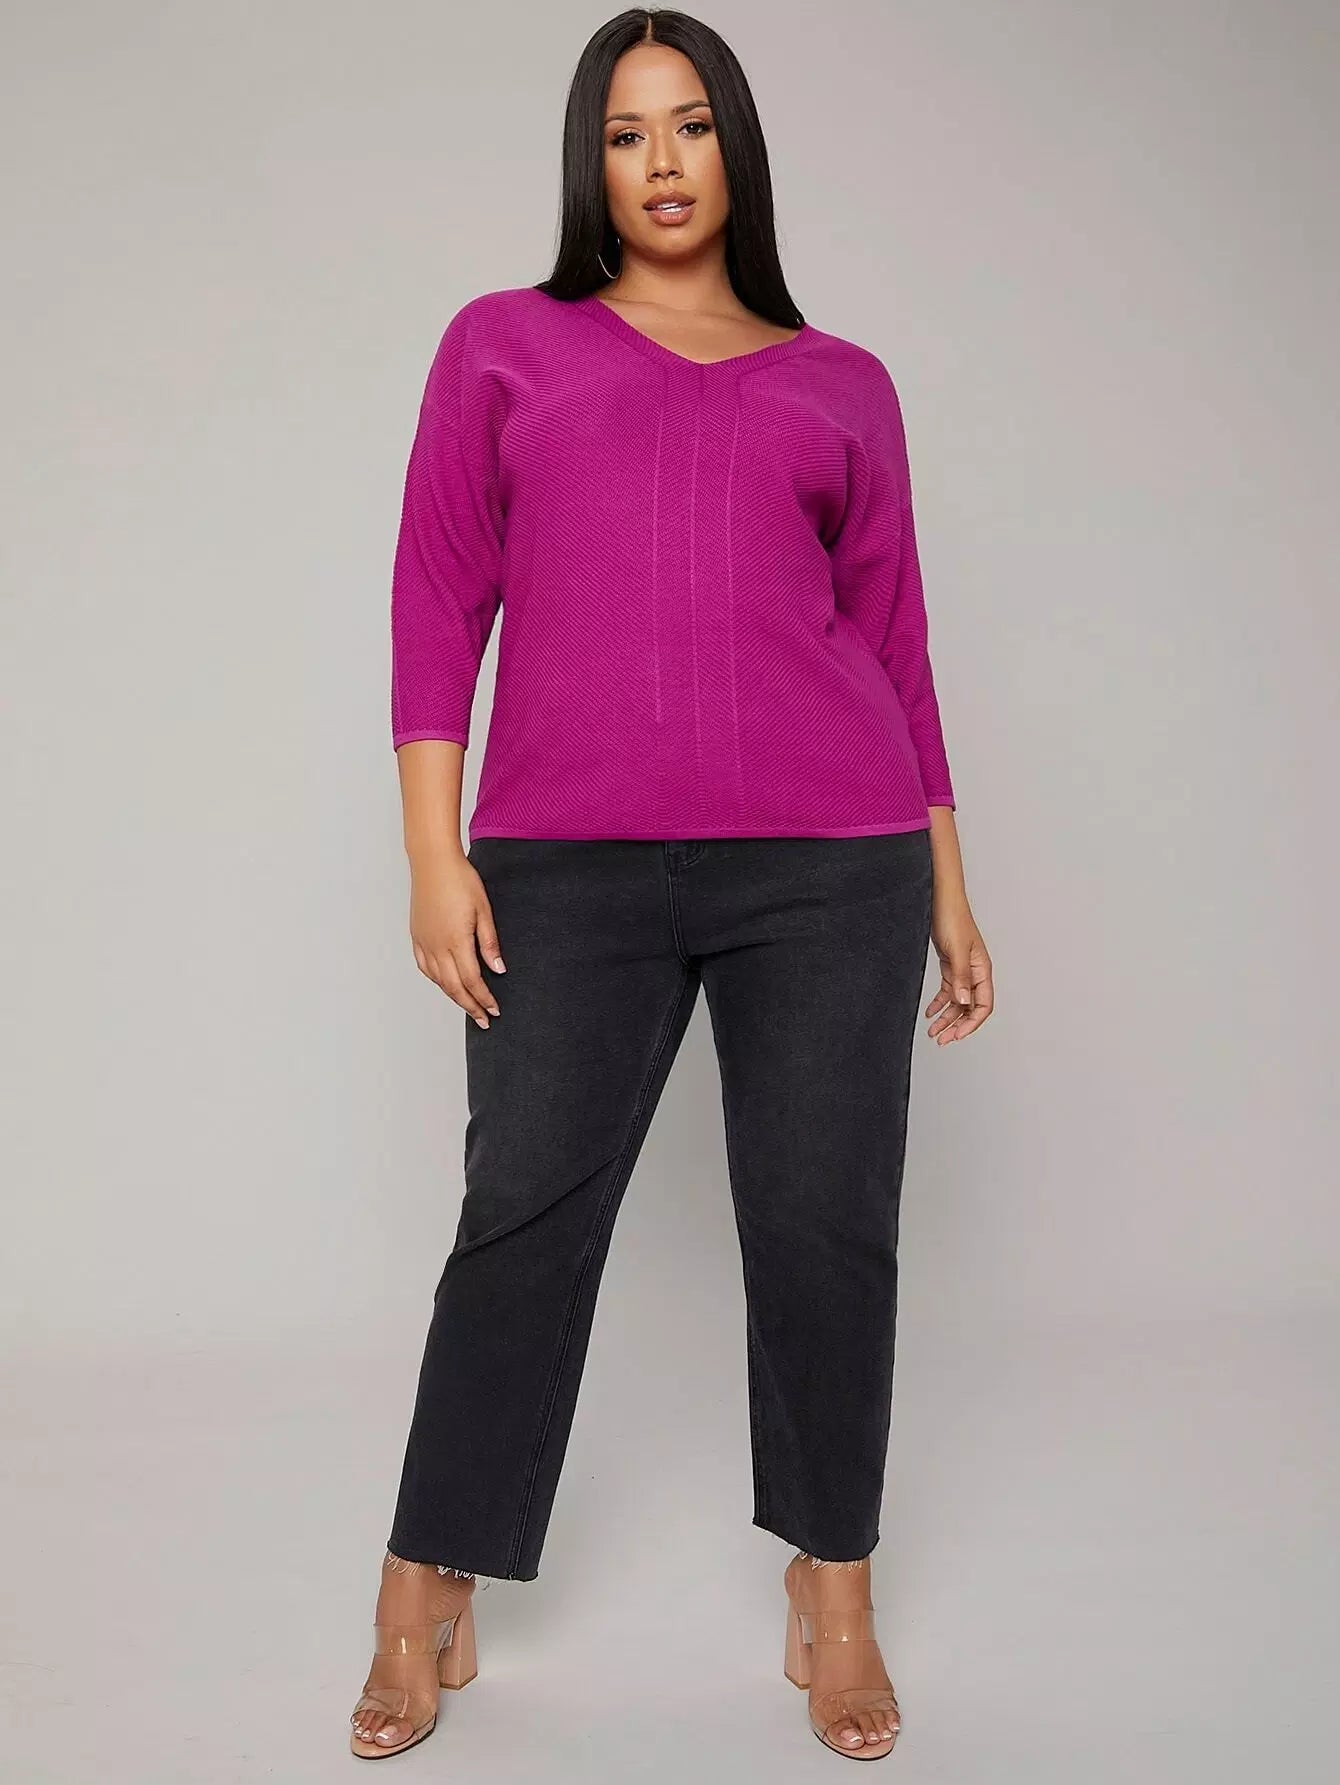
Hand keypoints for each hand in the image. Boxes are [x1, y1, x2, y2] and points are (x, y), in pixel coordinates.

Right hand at [407, 849, 505, 1027]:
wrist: (433, 862)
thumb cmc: (461, 880)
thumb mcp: (484, 910)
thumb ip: (489, 943)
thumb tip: (498, 970)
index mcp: (456, 941)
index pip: (472, 981)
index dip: (484, 998)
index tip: (494, 1010)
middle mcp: (437, 946)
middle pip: (454, 987)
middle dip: (470, 1006)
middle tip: (483, 1020)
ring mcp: (424, 942)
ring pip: (438, 980)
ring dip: (454, 996)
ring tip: (467, 1006)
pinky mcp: (417, 936)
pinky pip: (425, 967)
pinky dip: (436, 980)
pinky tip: (444, 984)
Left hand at [926, 896, 992, 1045]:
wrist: (940, 899)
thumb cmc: (953, 917)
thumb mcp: (957, 950)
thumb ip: (961, 977)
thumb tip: (964, 1002)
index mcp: (982, 970)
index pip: (984, 1005)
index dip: (971, 1024)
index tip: (956, 1036)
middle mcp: (974, 973)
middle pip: (970, 1008)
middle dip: (957, 1026)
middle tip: (941, 1040)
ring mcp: (962, 970)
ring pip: (957, 1002)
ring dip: (946, 1018)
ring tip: (933, 1031)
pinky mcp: (950, 965)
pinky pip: (948, 991)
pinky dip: (939, 1003)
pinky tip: (930, 1013)